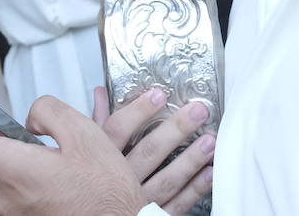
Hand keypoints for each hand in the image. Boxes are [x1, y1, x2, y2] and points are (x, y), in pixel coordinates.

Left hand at [0, 89, 213, 215]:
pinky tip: (46, 172)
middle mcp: (5, 198)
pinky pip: (7, 193)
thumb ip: (48, 111)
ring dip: (4, 157)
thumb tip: (30, 117)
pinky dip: (17, 176)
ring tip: (37, 149)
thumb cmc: (107, 195)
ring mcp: (12, 215)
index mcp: (15, 171)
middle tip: (5, 121)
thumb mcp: (85, 134)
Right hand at [92, 87, 215, 209]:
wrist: (99, 214)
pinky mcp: (151, 215)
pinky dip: (194, 190)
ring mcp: (137, 200)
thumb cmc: (93, 181)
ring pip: (167, 179)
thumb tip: (101, 95)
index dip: (138, 111)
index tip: (158, 95)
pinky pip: (175, 206)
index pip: (118, 130)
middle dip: (175, 130)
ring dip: (190, 159)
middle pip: (149, 152)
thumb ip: (99, 123)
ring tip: (209, 141)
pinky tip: (208, 173)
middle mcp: (120, 180)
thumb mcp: (88, 149)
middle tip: (197, 112)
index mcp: (103, 159)